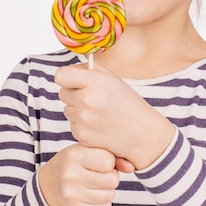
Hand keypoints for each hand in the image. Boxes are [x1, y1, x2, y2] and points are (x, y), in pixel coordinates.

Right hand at [38, 144, 121, 205]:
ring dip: (108, 191)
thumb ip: (114, 156)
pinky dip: (103, 202)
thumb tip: (131, 167)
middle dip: (112, 177)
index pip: (108, 161)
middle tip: (102, 174)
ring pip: (109, 196)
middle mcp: (70, 174)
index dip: (110, 162)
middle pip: (112, 180)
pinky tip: (94, 194)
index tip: (103, 161)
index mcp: (75, 154)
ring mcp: (71, 193)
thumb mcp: (90, 151)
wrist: (52, 181)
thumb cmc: (77, 162)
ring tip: (98, 184)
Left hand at [55, 63, 174, 169]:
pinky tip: (99, 125)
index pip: (61, 75)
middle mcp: (87, 101)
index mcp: (96, 83)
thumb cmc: (129, 104)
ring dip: (78, 110)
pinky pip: (73, 125)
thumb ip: (91, 69)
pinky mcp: (82, 136)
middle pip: (62, 92)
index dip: (67, 77)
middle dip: (74, 93)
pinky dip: (82, 125)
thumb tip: (72, 69)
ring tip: (99, 113)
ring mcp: (83, 120)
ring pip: (67, 109)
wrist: (143, 134)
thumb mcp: (113, 79)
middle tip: (94, 98)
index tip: (74, 80)